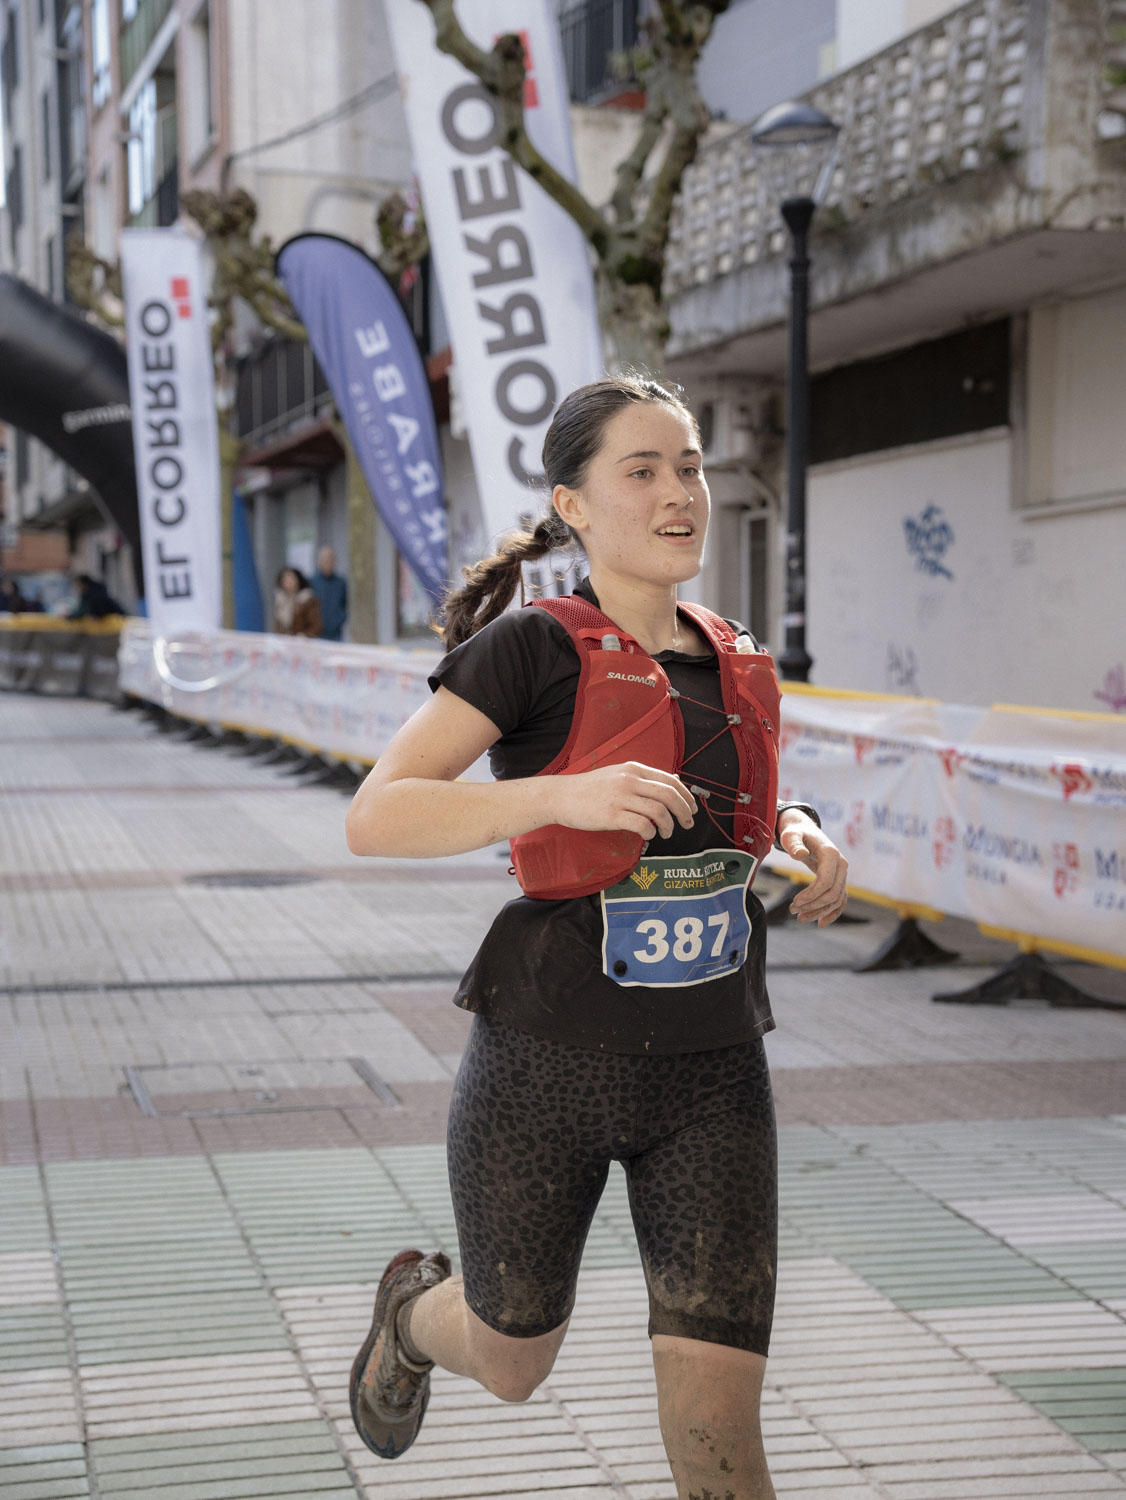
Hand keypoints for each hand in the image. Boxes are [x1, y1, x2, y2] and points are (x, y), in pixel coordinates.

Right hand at [549, 762, 696, 841]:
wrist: (561, 796)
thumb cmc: (590, 788)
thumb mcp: (619, 774)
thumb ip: (645, 778)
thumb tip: (674, 779)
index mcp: (634, 769)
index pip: (670, 780)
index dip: (686, 796)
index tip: (691, 808)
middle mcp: (630, 780)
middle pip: (669, 795)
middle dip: (684, 812)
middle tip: (687, 823)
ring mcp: (620, 797)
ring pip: (659, 811)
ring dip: (668, 826)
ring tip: (666, 833)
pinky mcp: (612, 815)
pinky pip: (642, 825)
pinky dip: (651, 833)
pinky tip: (648, 835)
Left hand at [777, 812, 847, 926]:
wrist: (805, 830)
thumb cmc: (796, 833)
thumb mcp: (790, 835)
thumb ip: (793, 843)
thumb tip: (799, 854)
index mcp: (831, 854)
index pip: (826, 881)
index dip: (811, 895)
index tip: (794, 902)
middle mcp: (841, 864)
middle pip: (832, 893)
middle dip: (813, 905)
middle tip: (792, 910)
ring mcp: (842, 873)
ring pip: (836, 900)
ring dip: (819, 911)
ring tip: (799, 918)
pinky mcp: (839, 880)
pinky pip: (840, 900)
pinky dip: (832, 913)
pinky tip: (820, 923)